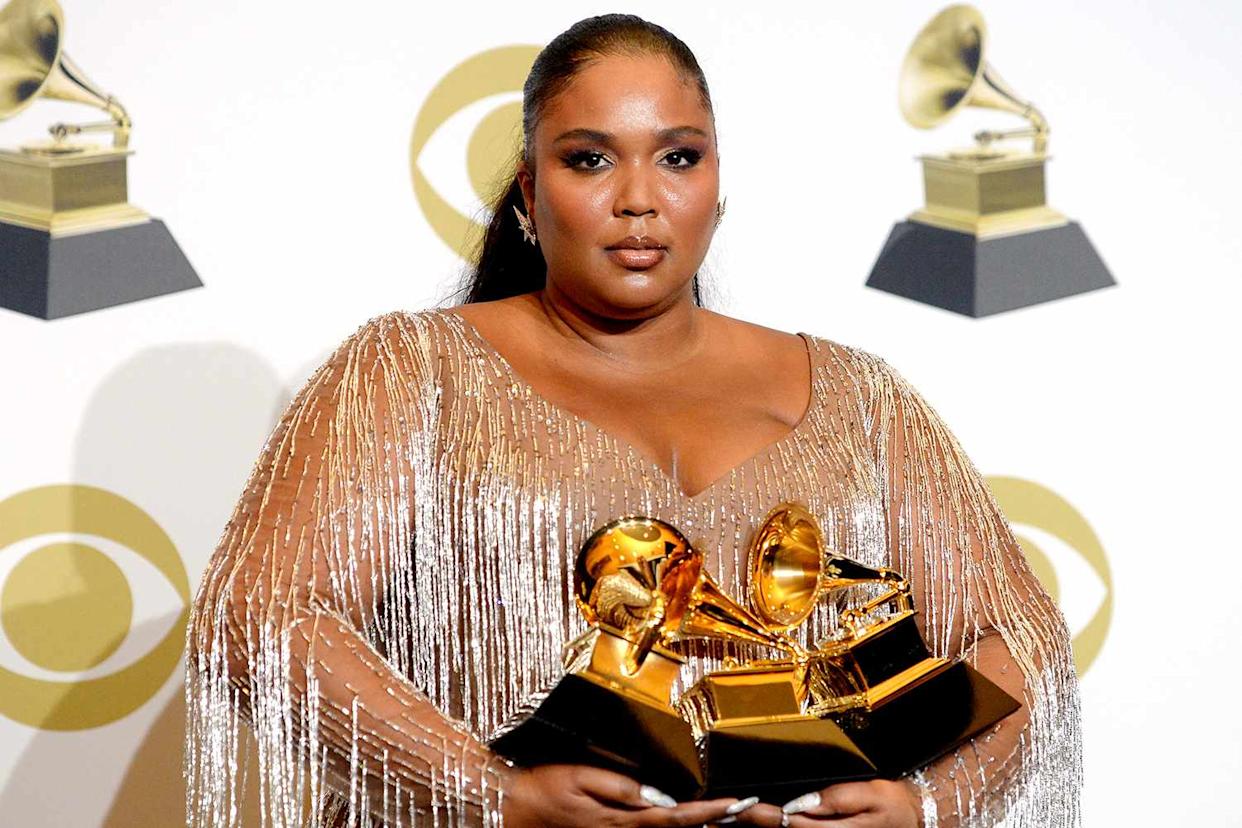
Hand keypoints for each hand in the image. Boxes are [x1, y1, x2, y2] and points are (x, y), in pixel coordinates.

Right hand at [501, 763, 754, 826]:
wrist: (512, 809)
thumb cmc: (544, 789)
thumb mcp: (581, 778)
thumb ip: (622, 787)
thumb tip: (658, 795)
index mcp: (623, 819)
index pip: (678, 816)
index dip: (711, 811)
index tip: (738, 803)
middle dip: (717, 821)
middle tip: (751, 810)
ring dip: (702, 824)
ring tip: (734, 814)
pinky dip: (678, 824)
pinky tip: (692, 821)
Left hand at [718, 780, 921, 826]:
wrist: (911, 819)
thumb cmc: (891, 805)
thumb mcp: (870, 796)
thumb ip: (835, 800)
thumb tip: (801, 803)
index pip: (785, 822)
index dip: (756, 814)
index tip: (732, 807)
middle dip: (745, 823)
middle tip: (712, 814)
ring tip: (719, 819)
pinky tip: (749, 823)